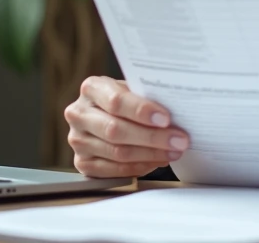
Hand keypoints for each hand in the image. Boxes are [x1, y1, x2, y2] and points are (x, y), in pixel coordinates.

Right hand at [64, 76, 189, 177]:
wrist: (104, 115)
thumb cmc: (124, 100)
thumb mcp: (131, 90)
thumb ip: (146, 96)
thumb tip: (180, 109)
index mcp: (91, 88)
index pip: (116, 101)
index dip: (142, 111)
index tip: (166, 119)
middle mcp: (78, 114)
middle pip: (116, 130)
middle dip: (152, 137)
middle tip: (179, 140)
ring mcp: (77, 140)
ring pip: (117, 152)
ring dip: (150, 154)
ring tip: (173, 152)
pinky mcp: (81, 163)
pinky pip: (113, 170)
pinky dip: (139, 167)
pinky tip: (156, 161)